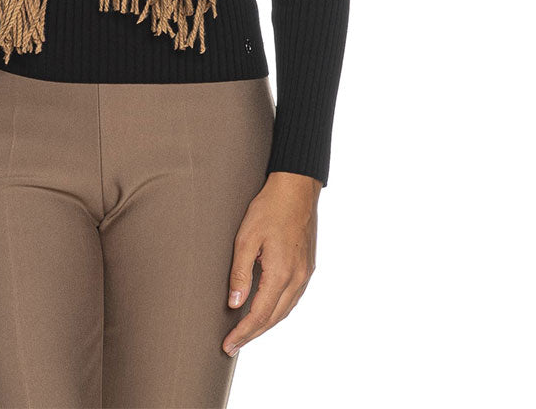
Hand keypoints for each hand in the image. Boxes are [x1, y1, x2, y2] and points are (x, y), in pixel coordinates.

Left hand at [222, 171, 320, 355]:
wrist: (297, 188)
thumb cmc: (269, 208)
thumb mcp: (246, 237)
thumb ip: (240, 272)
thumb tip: (234, 303)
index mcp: (281, 273)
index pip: (259, 315)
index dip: (243, 333)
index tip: (228, 345)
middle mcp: (297, 278)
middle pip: (273, 318)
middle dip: (252, 334)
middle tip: (232, 346)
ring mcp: (305, 273)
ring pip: (285, 310)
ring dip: (265, 325)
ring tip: (246, 333)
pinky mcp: (307, 267)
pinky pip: (292, 298)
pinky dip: (277, 310)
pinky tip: (266, 311)